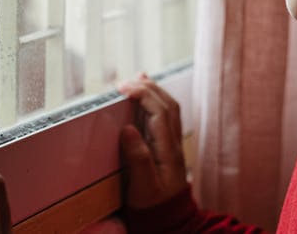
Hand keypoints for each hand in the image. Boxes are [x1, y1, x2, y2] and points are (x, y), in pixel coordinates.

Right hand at [117, 73, 188, 208]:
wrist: (169, 218)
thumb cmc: (153, 204)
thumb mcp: (143, 186)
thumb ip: (137, 158)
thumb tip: (128, 129)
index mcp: (168, 149)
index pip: (159, 112)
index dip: (143, 95)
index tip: (122, 88)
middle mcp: (173, 143)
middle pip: (167, 104)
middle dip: (148, 88)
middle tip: (124, 83)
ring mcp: (173, 144)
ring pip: (170, 108)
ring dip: (154, 91)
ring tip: (138, 79)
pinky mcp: (168, 147)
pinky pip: (166, 116)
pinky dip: (156, 101)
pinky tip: (146, 98)